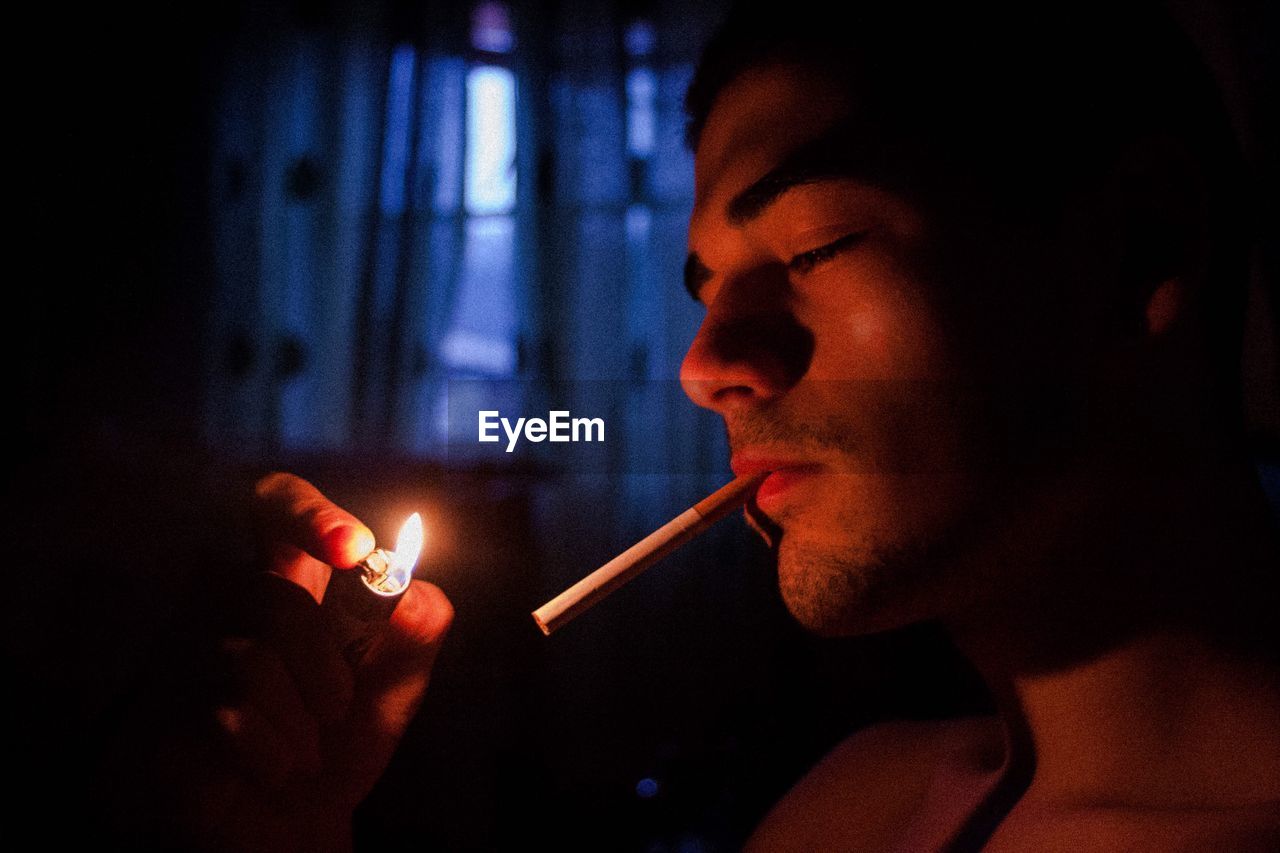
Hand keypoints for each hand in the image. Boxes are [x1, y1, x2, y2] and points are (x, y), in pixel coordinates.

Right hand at [103, 472, 452, 850]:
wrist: (295, 820)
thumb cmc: (343, 736)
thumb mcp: (397, 686)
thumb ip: (416, 634)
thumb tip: (421, 594)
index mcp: (291, 572)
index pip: (279, 504)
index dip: (310, 514)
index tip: (355, 549)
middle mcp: (232, 593)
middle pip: (272, 594)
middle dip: (321, 661)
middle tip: (341, 707)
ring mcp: (190, 642)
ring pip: (249, 657)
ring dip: (300, 716)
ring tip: (310, 747)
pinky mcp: (164, 698)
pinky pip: (224, 710)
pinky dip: (271, 749)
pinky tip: (275, 765)